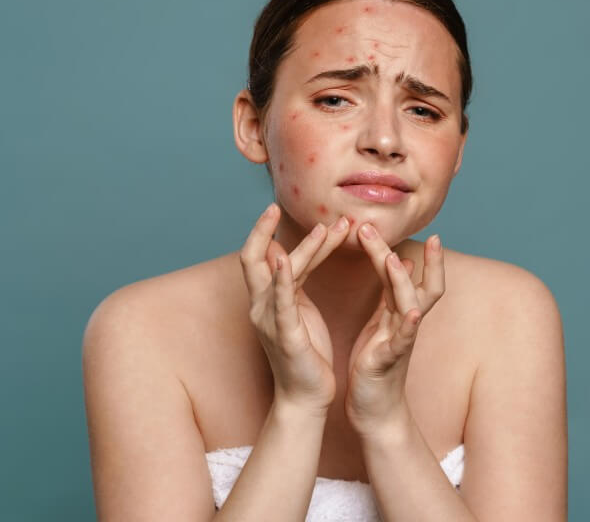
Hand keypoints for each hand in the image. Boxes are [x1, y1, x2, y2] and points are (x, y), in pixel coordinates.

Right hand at [239, 203, 350, 414]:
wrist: (306, 395)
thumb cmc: (305, 352)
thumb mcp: (297, 310)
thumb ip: (292, 282)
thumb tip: (283, 254)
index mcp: (268, 299)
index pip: (260, 256)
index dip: (265, 231)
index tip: (275, 207)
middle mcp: (261, 306)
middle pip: (251, 259)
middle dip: (262, 230)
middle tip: (275, 205)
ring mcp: (270, 320)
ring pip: (277, 274)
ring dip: (302, 248)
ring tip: (325, 228)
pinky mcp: (284, 335)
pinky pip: (281, 303)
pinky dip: (281, 280)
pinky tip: (284, 261)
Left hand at [344, 224, 444, 436]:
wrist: (374, 409)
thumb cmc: (375, 364)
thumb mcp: (383, 322)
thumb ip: (390, 293)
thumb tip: (403, 261)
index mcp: (397, 311)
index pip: (404, 272)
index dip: (400, 247)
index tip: (396, 223)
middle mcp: (405, 322)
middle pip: (420, 283)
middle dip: (414, 256)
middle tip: (386, 229)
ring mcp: (401, 340)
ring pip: (411, 305)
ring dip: (404, 281)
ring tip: (396, 259)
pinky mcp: (389, 360)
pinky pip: (403, 340)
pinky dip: (409, 326)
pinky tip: (412, 313)